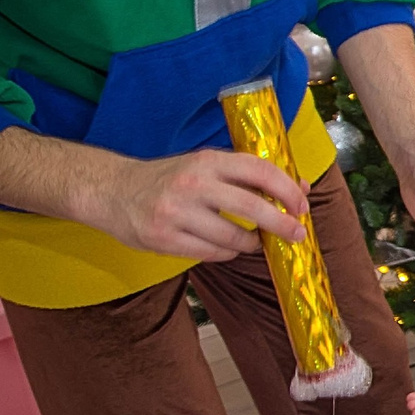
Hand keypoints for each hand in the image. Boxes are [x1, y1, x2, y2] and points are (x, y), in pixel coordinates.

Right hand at [96, 149, 309, 262]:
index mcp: (207, 161)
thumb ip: (246, 175)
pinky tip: (228, 246)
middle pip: (252, 207)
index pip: (259, 171)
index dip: (287, 190)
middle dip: (281, 224)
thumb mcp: (205, 165)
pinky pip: (211, 253)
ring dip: (252, 243)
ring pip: (233, 237)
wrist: (113, 191)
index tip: (302, 205)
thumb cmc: (169, 178)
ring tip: (255, 241)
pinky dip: (227, 252)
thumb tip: (298, 188)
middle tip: (297, 234)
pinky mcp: (163, 239)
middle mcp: (193, 184)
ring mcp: (176, 213)